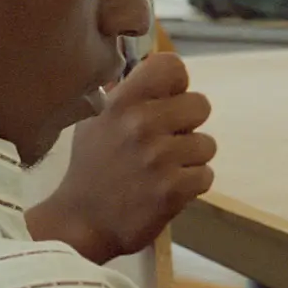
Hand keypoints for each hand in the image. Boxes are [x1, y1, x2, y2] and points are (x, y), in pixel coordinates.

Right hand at [26, 52, 215, 263]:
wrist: (80, 222)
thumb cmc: (90, 168)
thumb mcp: (96, 121)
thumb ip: (126, 95)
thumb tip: (153, 66)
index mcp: (123, 102)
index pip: (172, 67)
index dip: (176, 84)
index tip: (166, 102)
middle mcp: (142, 124)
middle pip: (201, 105)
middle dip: (187, 125)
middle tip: (166, 142)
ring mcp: (159, 158)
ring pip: (207, 144)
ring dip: (190, 159)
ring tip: (163, 170)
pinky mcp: (173, 190)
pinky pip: (206, 175)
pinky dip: (192, 184)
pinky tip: (167, 189)